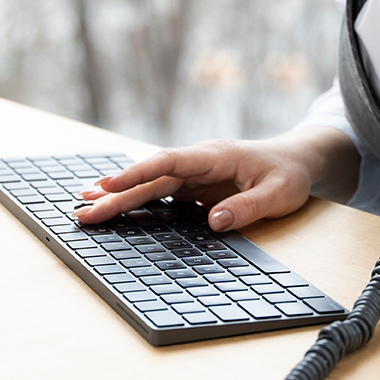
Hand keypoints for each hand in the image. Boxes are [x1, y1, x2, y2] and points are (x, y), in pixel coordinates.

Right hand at [73, 137, 325, 231]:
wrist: (297, 159)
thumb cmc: (288, 175)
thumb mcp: (278, 194)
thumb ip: (247, 207)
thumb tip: (214, 223)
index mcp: (214, 156)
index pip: (168, 163)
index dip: (137, 173)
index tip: (109, 184)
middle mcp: (197, 161)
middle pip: (151, 176)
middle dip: (116, 192)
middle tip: (83, 208)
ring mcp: (194, 172)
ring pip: (151, 183)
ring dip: (120, 193)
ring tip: (86, 204)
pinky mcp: (194, 184)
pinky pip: (161, 190)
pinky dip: (137, 196)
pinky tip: (115, 204)